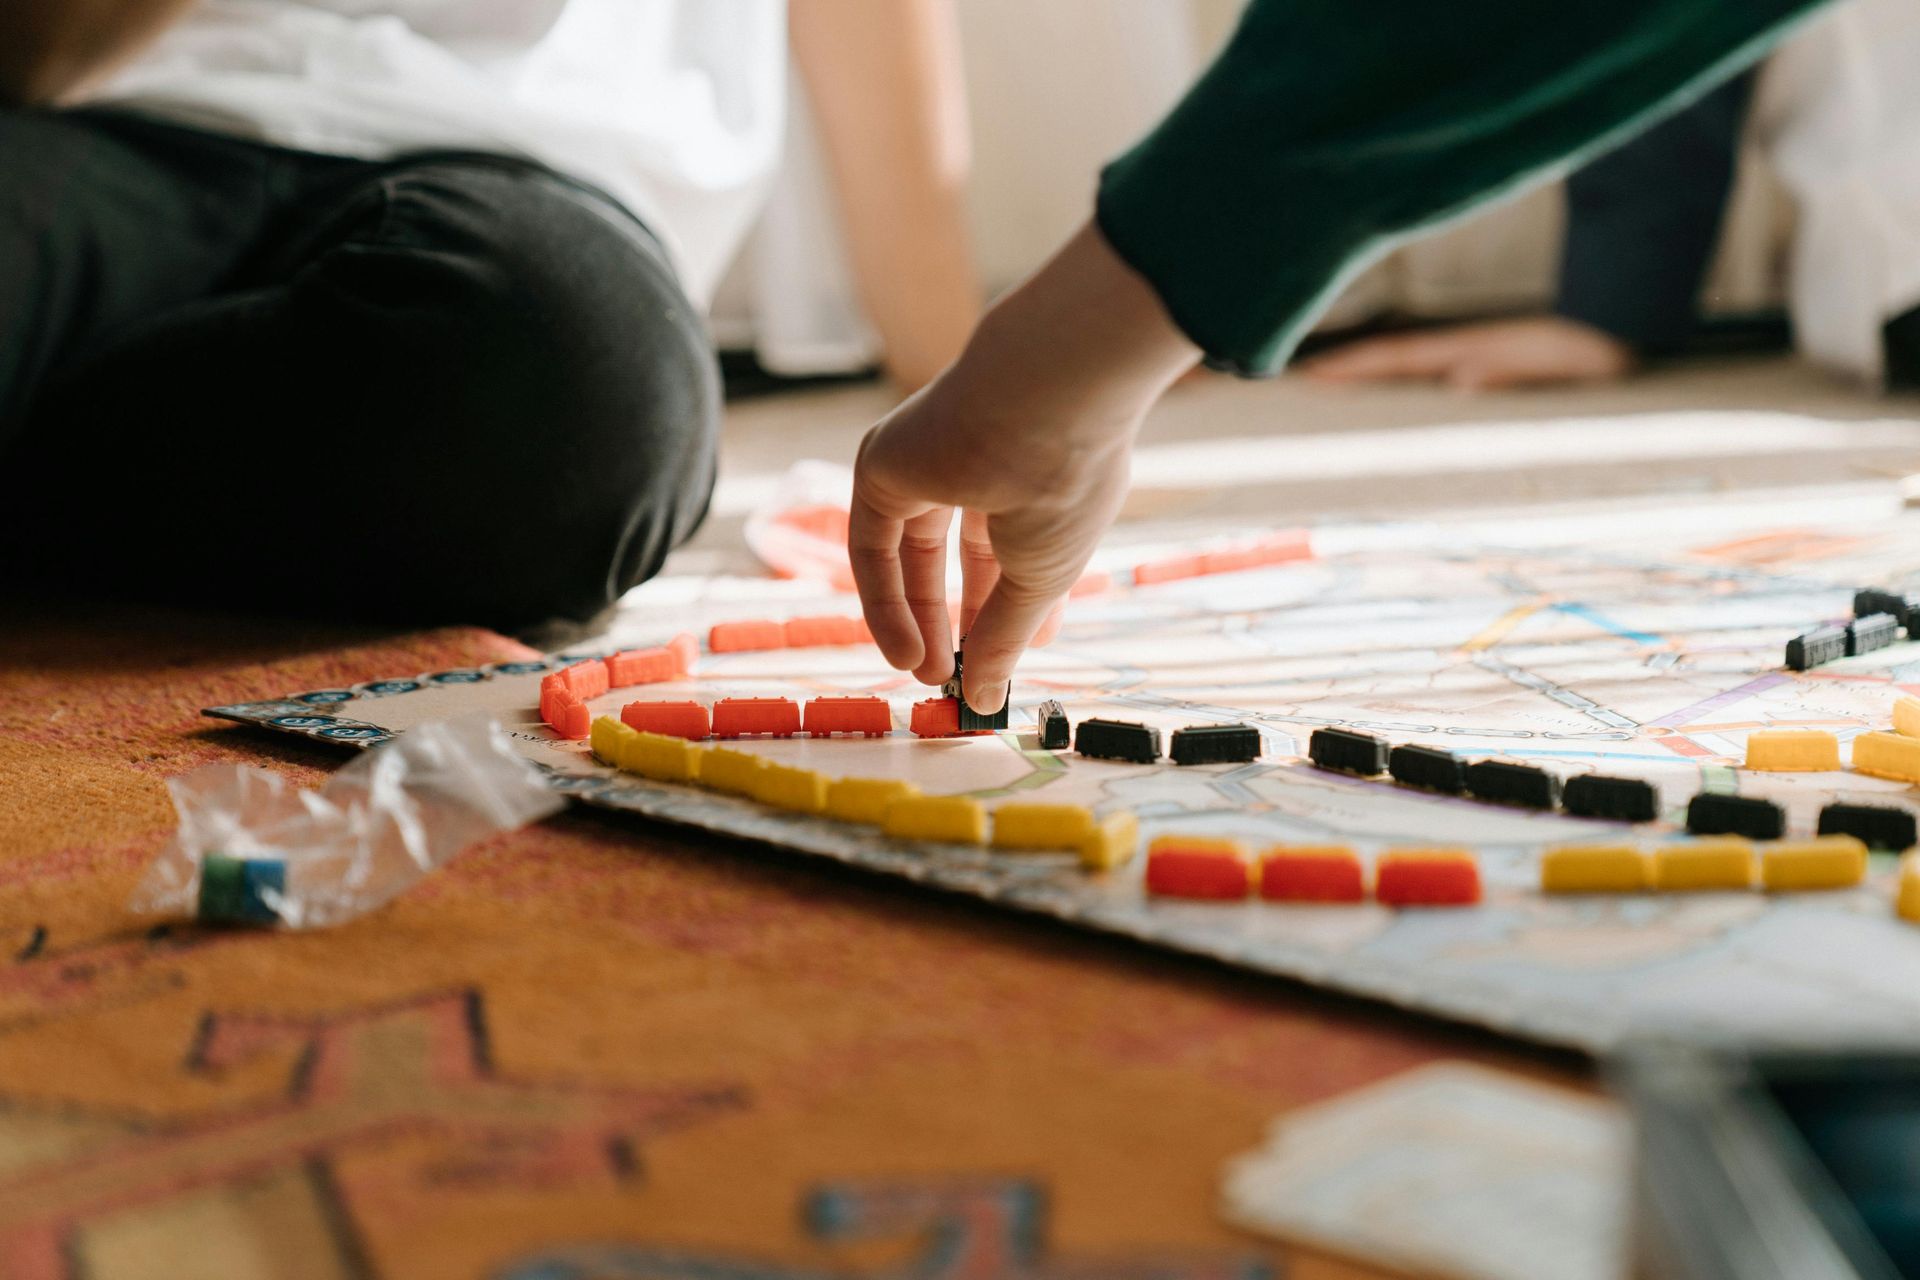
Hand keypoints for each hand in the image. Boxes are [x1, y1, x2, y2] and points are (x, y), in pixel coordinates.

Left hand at [849, 222, 1198, 711]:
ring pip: (907, 554)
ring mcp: (923, 461)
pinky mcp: (882, 464)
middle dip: (953, 620)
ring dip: (914, 619)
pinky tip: (906, 653)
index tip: (1005, 667)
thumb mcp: (1040, 578)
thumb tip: (985, 698)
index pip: (1005, 551)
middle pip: (949, 556)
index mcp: (1027, 477)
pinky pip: (873, 546)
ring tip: (926, 676)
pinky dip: (884, 603)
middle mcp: (972, 465)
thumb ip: (1005, 637)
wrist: (1047, 403)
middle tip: (955, 679)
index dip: (1004, 613)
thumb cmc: (1064, 481)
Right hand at [1294, 316, 1635, 390]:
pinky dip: (1399, 373)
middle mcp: (1462, 348)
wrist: (1623, 324)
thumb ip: (1508, 368)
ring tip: (1327, 384)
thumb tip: (1457, 379)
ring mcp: (1471, 351)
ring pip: (1406, 361)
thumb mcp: (1553, 362)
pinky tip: (1389, 386)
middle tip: (1297, 379)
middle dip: (1345, 366)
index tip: (1313, 372)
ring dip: (1368, 371)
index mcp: (1468, 348)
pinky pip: (1428, 367)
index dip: (1355, 365)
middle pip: (1391, 357)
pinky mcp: (1484, 358)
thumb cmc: (1589, 349)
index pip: (1398, 356)